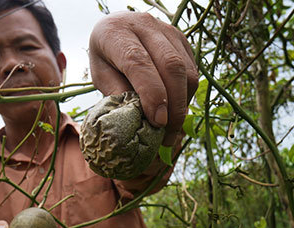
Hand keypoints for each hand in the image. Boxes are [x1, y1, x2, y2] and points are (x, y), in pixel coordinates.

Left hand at [89, 12, 198, 145]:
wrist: (118, 28)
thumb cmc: (106, 57)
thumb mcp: (101, 75)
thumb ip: (117, 93)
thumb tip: (141, 120)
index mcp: (117, 32)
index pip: (139, 62)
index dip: (151, 94)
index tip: (158, 122)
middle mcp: (146, 25)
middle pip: (171, 66)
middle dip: (174, 105)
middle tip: (168, 135)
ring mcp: (168, 31)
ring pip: (187, 71)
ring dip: (183, 105)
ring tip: (171, 130)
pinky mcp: (183, 40)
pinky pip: (193, 72)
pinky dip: (187, 97)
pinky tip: (175, 112)